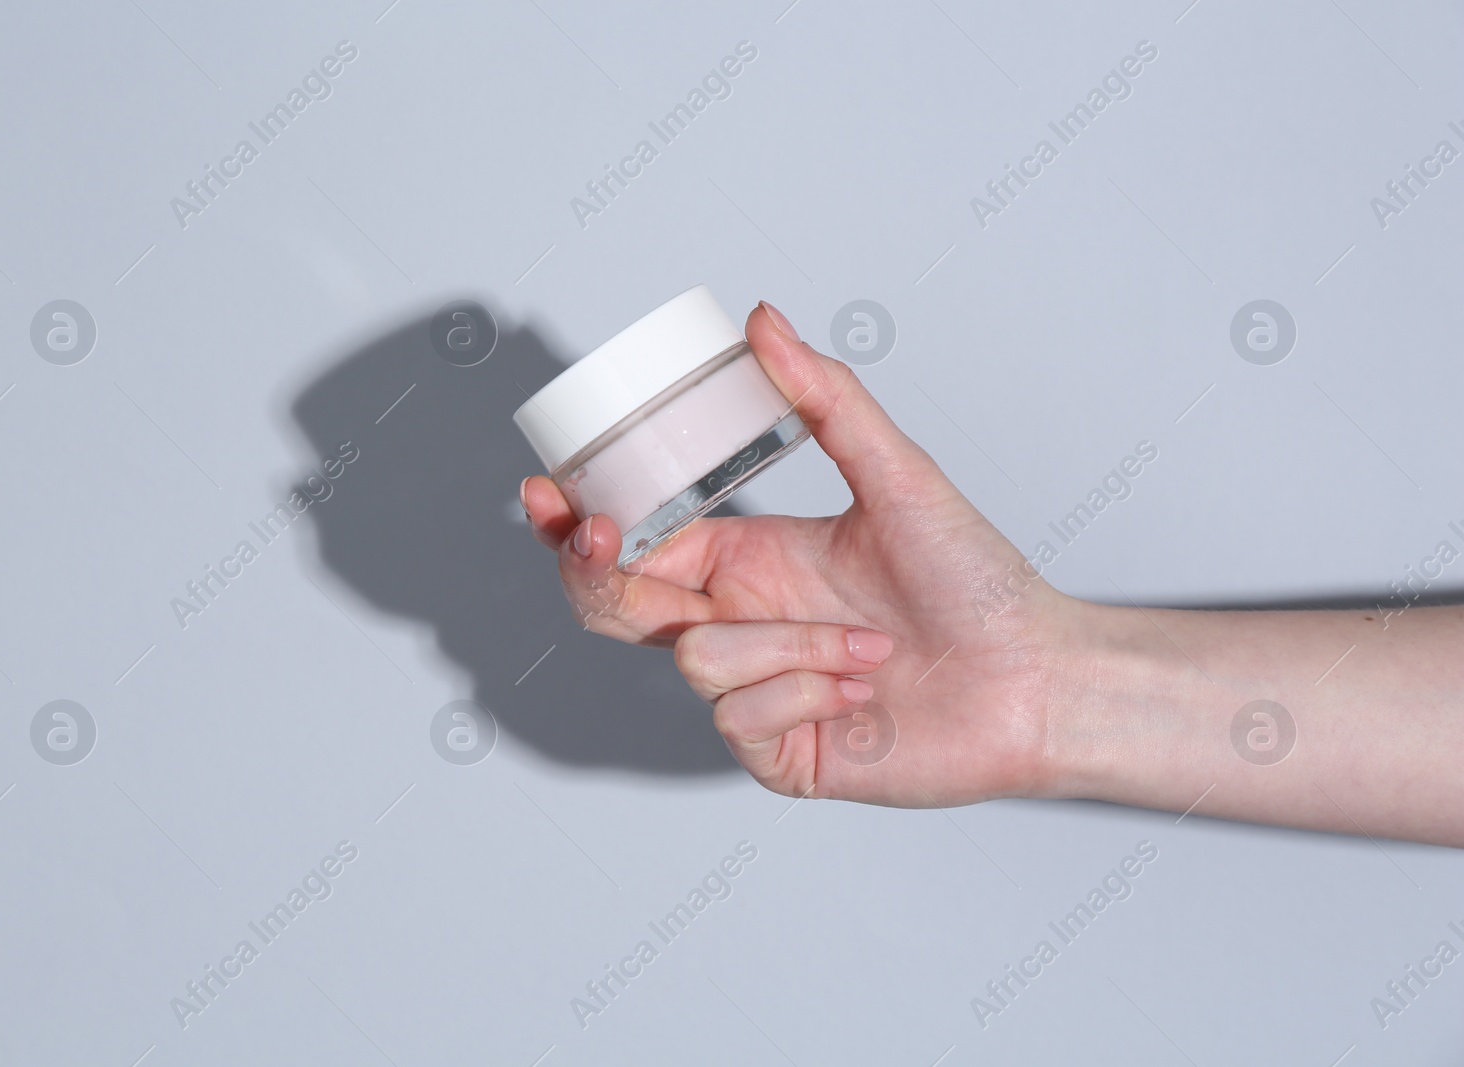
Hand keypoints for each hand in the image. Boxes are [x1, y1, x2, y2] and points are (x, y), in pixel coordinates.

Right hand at [522, 302, 1084, 807]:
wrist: (1037, 677)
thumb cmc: (976, 581)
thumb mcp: (898, 476)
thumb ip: (825, 400)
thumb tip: (764, 321)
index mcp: (748, 560)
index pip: (634, 545)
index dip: (577, 525)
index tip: (546, 493)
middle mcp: (740, 623)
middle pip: (618, 609)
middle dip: (599, 575)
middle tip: (604, 539)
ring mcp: (752, 693)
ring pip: (696, 660)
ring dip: (793, 648)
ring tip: (870, 648)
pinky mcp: (775, 753)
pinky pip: (739, 721)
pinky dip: (807, 697)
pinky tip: (863, 696)